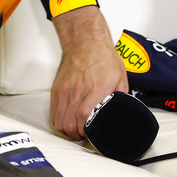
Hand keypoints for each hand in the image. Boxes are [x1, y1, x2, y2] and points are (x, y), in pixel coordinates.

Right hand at [50, 6, 127, 138]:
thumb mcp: (120, 78)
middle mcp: (79, 90)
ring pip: (60, 121)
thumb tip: (124, 112)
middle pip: (70, 124)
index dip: (87, 132)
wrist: (85, 41)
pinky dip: (59, 121)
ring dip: (68, 130)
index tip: (93, 134)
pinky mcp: (57, 89)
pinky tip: (67, 120)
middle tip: (85, 135)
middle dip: (78, 135)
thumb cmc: (103, 57)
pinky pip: (53, 113)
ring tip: (76, 130)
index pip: (85, 117)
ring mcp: (65, 90)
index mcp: (97, 88)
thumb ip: (121, 98)